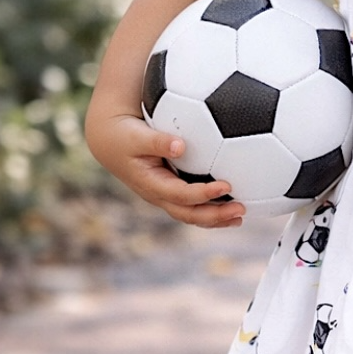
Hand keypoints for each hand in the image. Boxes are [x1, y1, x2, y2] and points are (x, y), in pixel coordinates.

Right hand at [88, 113, 244, 227]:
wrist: (111, 142)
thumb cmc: (125, 135)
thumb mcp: (137, 135)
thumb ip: (158, 140)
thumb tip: (180, 145)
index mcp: (151, 184)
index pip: (181, 195)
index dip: (203, 194)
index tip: (226, 186)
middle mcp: (159, 196)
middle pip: (189, 214)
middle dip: (215, 215)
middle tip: (241, 209)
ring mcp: (165, 197)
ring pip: (192, 215)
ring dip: (216, 218)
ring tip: (239, 217)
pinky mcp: (171, 192)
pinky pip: (193, 207)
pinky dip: (211, 209)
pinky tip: (230, 206)